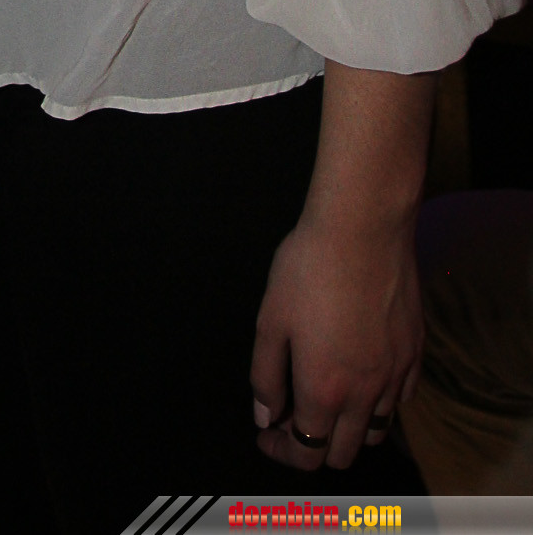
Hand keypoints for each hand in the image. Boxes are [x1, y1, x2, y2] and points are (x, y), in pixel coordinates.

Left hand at [250, 211, 423, 471]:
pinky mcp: (416, 354)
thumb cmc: (309, 267)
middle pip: (343, 453)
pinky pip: (400, 400)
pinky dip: (379, 404)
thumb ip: (265, 376)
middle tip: (294, 416)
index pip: (307, 451)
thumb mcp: (271, 319)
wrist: (363, 228)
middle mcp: (365, 394)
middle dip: (314, 446)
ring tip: (329, 400)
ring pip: (376, 431)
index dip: (284, 451)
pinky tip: (363, 378)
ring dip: (348, 429)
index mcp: (324, 390)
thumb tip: (266, 418)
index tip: (269, 435)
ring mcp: (396, 376)